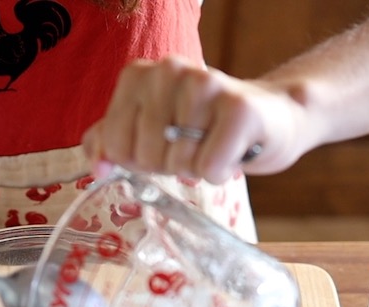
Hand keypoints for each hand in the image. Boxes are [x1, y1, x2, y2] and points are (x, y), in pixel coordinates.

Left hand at [82, 56, 308, 183]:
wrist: (271, 117)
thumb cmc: (204, 128)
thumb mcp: (149, 130)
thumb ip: (112, 142)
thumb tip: (97, 168)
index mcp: (139, 75)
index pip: (114, 144)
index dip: (137, 160)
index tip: (162, 145)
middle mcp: (170, 71)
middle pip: (144, 156)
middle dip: (168, 166)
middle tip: (193, 146)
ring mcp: (206, 85)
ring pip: (177, 164)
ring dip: (196, 169)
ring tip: (213, 146)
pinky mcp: (240, 109)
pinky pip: (208, 168)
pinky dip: (219, 173)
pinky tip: (232, 153)